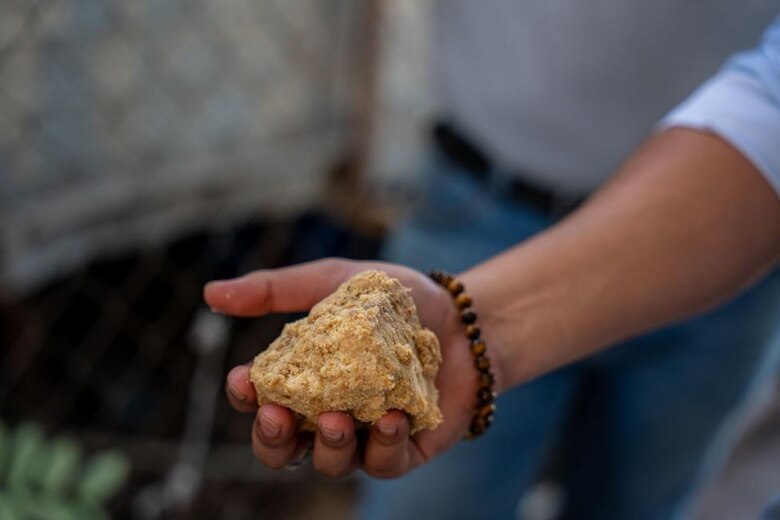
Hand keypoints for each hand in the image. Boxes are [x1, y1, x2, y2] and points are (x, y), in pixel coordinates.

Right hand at [204, 258, 500, 478]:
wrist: (462, 315)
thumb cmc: (393, 301)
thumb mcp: (333, 283)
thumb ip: (276, 291)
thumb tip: (210, 293)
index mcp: (304, 382)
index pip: (261, 402)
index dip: (247, 398)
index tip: (242, 379)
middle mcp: (327, 415)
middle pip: (285, 450)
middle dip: (273, 441)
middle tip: (277, 417)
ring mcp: (365, 436)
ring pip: (331, 464)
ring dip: (327, 447)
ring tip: (336, 419)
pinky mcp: (405, 449)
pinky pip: (384, 464)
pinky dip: (383, 445)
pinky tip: (390, 418)